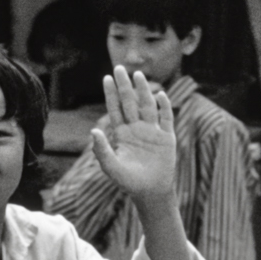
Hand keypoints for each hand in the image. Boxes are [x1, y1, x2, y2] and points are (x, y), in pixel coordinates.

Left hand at [89, 66, 176, 210]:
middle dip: (125, 86)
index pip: (115, 109)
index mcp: (122, 134)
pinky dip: (164, 107)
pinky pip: (166, 119)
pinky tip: (160, 95)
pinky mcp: (167, 138)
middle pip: (130, 103)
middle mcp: (137, 129)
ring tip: (138, 75)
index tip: (107, 78)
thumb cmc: (129, 182)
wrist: (151, 192)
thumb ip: (101, 151)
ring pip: (147, 106)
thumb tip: (93, 131)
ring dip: (143, 91)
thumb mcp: (111, 167)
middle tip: (120, 67)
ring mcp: (152, 132)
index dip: (111, 94)